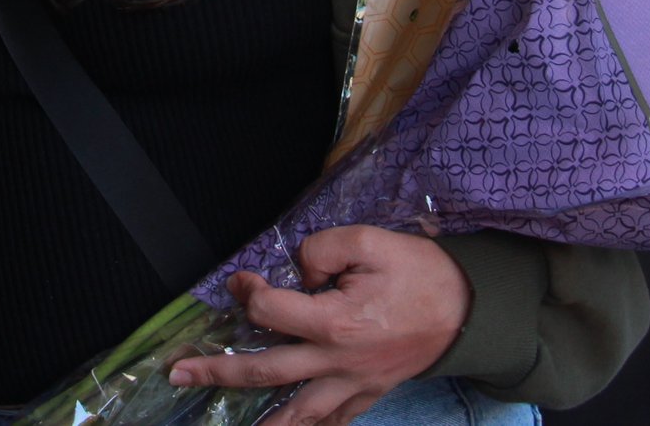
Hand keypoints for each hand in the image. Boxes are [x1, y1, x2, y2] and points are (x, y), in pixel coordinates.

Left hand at [167, 227, 472, 425]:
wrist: (470, 311)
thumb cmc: (420, 273)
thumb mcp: (371, 241)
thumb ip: (322, 250)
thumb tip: (298, 273)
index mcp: (335, 321)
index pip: (270, 310)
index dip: (247, 291)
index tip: (238, 281)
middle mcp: (337, 361)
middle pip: (265, 371)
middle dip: (217, 372)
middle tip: (179, 373)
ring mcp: (353, 385)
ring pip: (297, 413)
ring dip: (260, 422)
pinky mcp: (368, 395)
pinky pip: (333, 421)